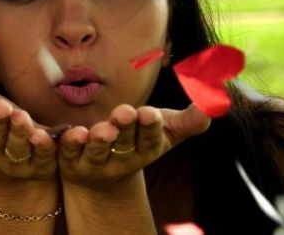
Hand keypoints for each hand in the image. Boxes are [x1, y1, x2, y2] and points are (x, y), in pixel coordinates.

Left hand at [58, 103, 209, 187]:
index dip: (151, 127)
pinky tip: (73, 132)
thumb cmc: (137, 144)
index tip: (151, 113)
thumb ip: (189, 121)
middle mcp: (120, 157)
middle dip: (126, 128)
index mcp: (145, 149)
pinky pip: (67, 150)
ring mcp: (94, 161)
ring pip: (96, 150)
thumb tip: (215, 104)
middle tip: (127, 112)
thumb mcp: (165, 133)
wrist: (102, 179)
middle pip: (124, 143)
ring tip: (102, 129)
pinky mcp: (69, 159)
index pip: (150, 139)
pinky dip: (69, 142)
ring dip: (99, 139)